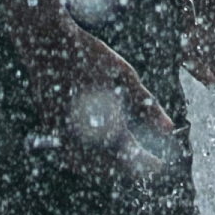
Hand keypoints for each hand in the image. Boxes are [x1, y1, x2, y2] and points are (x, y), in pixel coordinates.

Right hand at [11, 6, 174, 172]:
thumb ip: (147, 105)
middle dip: (129, 171)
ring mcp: (62, 133)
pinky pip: (71, 158)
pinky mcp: (50, 129)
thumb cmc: (89, 55)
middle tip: (147, 166)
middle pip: (110, 169)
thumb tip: (169, 129)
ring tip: (124, 164)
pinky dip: (87, 164)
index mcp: (103, 119)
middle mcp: (81, 132)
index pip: (131, 158)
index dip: (148, 166)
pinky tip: (96, 157)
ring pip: (88, 168)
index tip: (159, 165)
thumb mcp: (124, 76)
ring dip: (107, 171)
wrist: (46, 43)